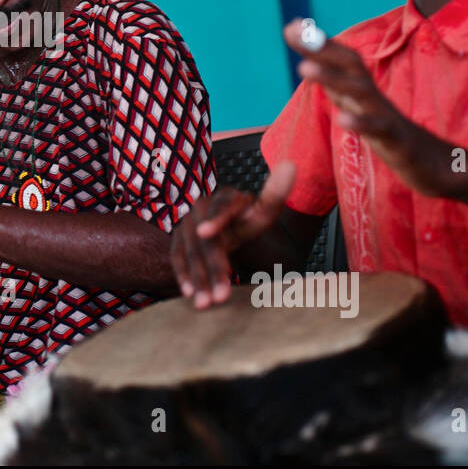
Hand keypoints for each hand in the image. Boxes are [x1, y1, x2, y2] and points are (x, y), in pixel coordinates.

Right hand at [171, 163, 295, 308]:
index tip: (207, 233)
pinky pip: (177, 256)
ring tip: (207, 303)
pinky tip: (189, 293)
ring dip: (198, 278)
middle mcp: (202, 207)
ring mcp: (187, 223)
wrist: (225, 225)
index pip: (221, 206)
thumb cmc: (247, 219)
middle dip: (213, 267)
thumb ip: (275, 194)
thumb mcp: (264, 211)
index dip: (215, 219)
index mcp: (227, 198)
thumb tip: (291, 165)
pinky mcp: (178, 238)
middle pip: (206, 239)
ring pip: (191, 251)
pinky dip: (182, 274)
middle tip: (222, 296)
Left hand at [282, 18, 454, 196]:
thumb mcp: (357, 107)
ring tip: (304, 68)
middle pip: (350, 66)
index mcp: (363, 90)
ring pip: (360, 92)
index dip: (318, 43)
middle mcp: (373, 97)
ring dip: (332, 78)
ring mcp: (385, 116)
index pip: (341, 59)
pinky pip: (378, 130)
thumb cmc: (389, 133)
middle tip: (294, 34)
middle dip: (321, 49)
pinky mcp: (396, 140)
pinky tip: (341, 119)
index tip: (291, 25)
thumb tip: (309, 62)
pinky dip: (360, 124)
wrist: (432, 163)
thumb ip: (336, 86)